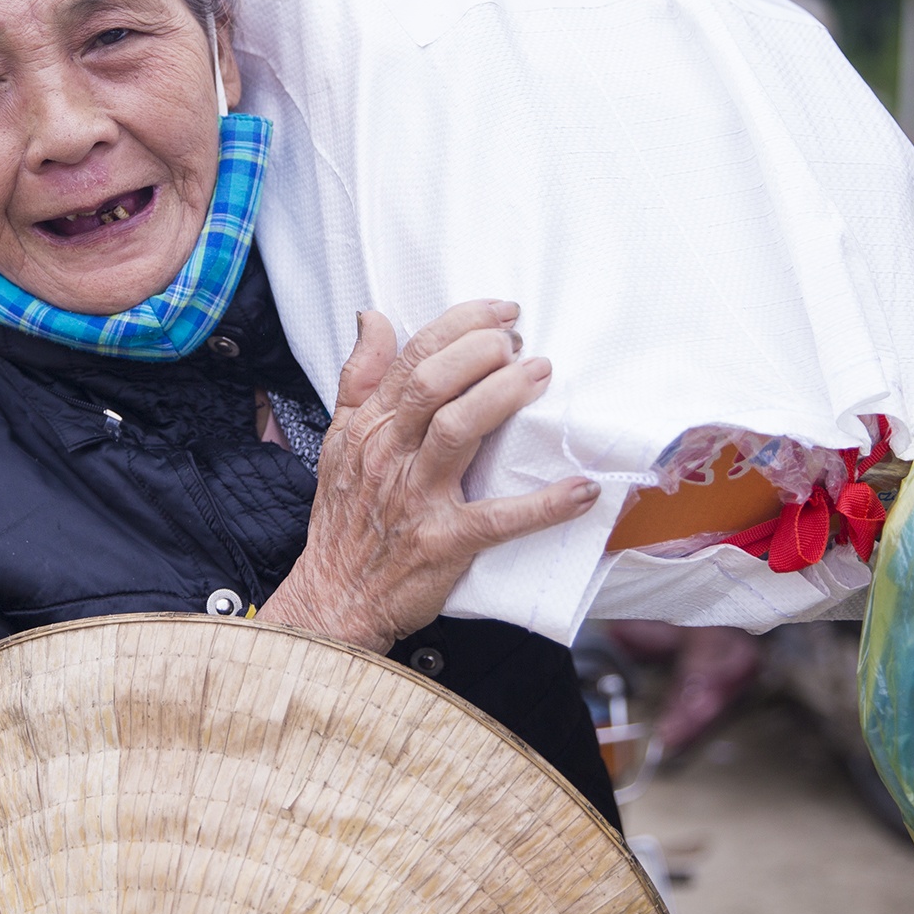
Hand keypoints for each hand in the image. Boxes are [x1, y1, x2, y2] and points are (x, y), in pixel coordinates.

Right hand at [260, 300, 598, 652]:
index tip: (502, 313)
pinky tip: (580, 488)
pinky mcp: (443, 544)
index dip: (460, 326)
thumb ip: (358, 377)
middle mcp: (390, 456)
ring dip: (502, 397)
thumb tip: (375, 318)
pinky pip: (495, 520)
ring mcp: (416, 499)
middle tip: (520, 342)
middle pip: (432, 385)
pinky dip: (542, 506)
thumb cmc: (343, 520)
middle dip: (481, 352)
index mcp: (371, 427)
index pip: (412, 359)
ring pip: (456, 432)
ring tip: (540, 374)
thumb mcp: (338, 441)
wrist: (333, 600)